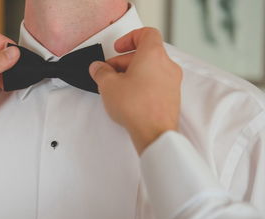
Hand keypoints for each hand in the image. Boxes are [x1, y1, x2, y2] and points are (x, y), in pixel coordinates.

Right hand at [89, 27, 181, 154]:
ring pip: (151, 69)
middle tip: (110, 71)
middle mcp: (167, 65)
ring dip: (133, 73)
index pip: (146, 34)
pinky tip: (129, 97)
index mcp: (153, 54)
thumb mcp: (108, 85)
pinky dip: (143, 84)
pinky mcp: (172, 97)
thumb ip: (101, 72)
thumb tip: (98, 68)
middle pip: (146, 53)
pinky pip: (156, 83)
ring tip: (117, 86)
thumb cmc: (137, 107)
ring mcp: (172, 82)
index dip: (129, 38)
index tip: (118, 48)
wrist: (155, 132)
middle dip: (125, 61)